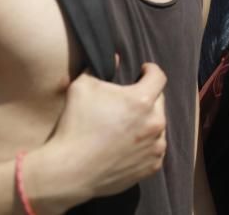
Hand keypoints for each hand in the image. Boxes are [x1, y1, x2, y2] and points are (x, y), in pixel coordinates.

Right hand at [36, 63, 167, 200]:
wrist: (70, 171)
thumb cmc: (75, 126)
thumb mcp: (82, 86)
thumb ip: (101, 67)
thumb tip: (116, 57)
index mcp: (142, 100)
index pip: (158, 77)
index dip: (150, 70)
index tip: (143, 70)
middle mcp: (155, 122)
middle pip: (158, 101)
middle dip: (146, 97)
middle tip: (127, 102)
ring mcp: (156, 146)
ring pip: (158, 125)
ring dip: (147, 121)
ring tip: (126, 126)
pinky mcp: (152, 165)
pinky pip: (154, 148)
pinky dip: (146, 144)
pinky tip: (127, 145)